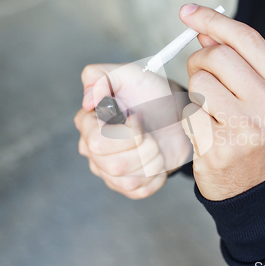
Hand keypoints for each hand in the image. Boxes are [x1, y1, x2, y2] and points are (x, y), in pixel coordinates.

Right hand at [74, 62, 191, 198]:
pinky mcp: (128, 185)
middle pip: (112, 165)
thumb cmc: (151, 92)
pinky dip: (156, 176)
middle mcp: (92, 150)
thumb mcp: (127, 74)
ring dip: (151, 161)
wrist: (176, 113)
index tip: (138, 118)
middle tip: (151, 133)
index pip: (96, 143)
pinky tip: (157, 160)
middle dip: (143, 148)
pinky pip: (139, 191)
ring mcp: (108, 170)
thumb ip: (100, 76)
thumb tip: (88, 100)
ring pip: (126, 180)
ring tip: (156, 144)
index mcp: (88, 124)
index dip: (125, 134)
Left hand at [179, 4, 264, 200]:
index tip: (189, 12)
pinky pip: (190, 109)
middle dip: (200, 60)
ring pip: (200, 80)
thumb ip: (238, 61)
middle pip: (220, 56)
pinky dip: (191, 115)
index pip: (249, 40)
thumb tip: (206, 29)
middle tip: (201, 75)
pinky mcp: (221, 147)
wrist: (251, 191)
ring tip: (209, 109)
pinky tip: (206, 131)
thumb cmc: (254, 136)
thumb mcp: (261, 98)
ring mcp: (249, 131)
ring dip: (195, 90)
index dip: (215, 21)